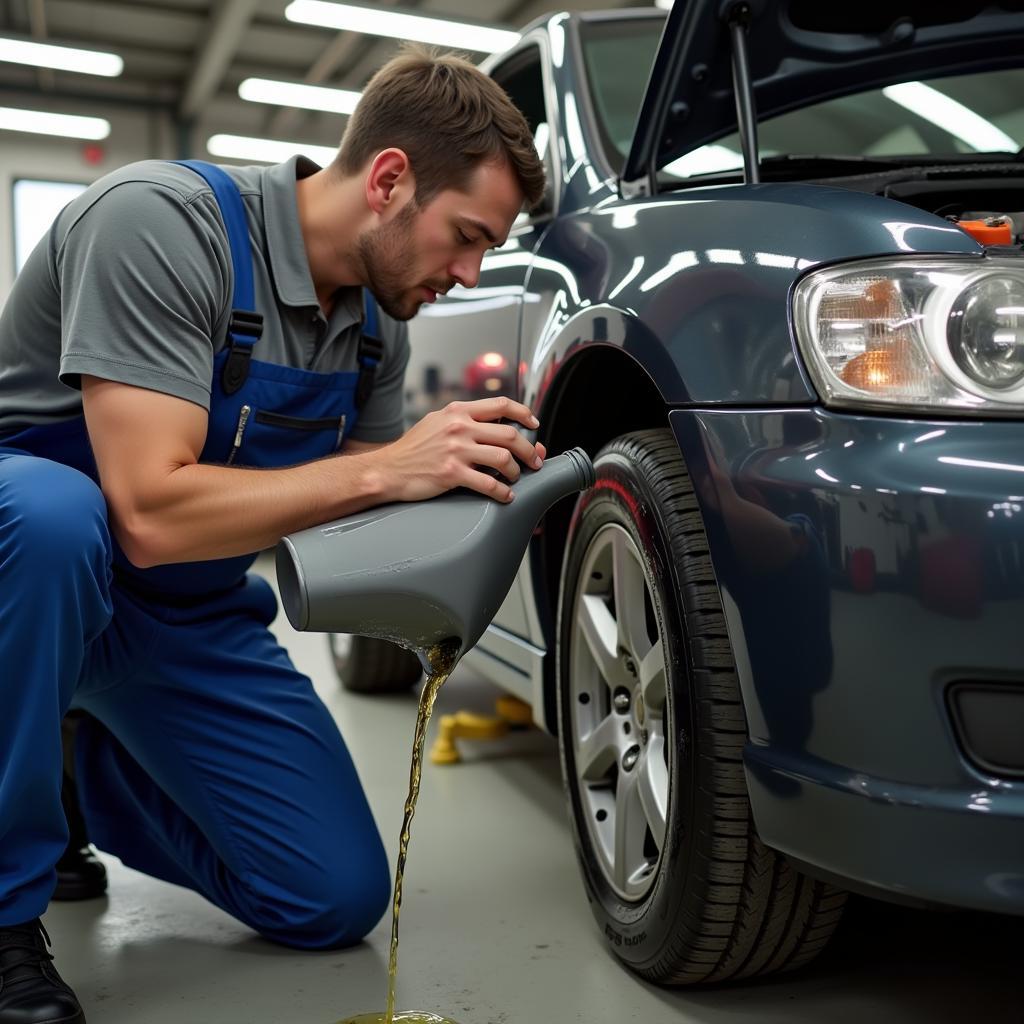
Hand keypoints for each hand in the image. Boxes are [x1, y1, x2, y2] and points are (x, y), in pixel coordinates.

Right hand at [370, 397, 546, 502]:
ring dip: (516, 471)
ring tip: (515, 478)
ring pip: (503, 459)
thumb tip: (497, 427)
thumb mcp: (438, 422)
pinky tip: (505, 496)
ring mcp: (456, 450)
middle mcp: (459, 427)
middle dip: (529, 450)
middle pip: (509, 435)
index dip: (524, 414)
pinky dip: (502, 492)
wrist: (387, 470)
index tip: (534, 424)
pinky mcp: (451, 473)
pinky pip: (488, 484)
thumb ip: (466, 422)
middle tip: (534, 461)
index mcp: (458, 411)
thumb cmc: (413, 449)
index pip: (501, 405)